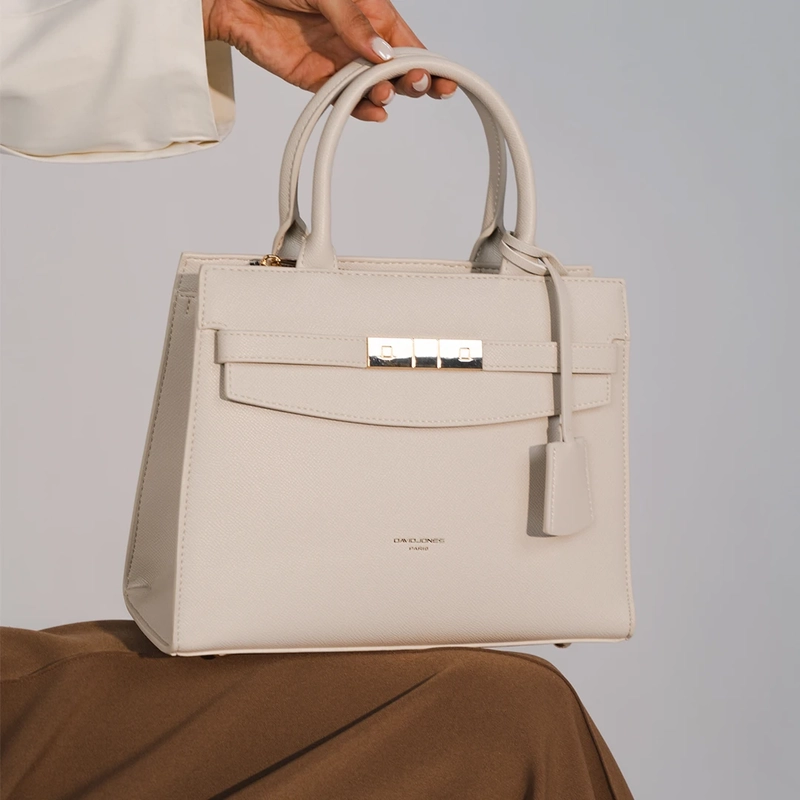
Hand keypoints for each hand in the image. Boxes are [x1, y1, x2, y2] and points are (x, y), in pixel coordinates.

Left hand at [202, 0, 457, 120]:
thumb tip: (381, 52)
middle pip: (395, 70)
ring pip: (371, 88)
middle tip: (417, 87)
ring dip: (384, 96)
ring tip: (384, 96)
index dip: (428, 63)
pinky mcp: (315, 80)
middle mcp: (359, 39)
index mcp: (370, 12)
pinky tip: (373, 112)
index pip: (407, 43)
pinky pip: (343, 99)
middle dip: (412, 82)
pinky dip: (359, 109)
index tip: (443, 79)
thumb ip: (354, 21)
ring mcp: (339, 61)